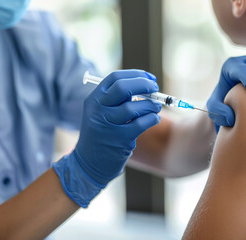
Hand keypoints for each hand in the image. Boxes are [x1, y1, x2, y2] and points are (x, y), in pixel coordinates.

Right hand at [53, 70, 161, 206]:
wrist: (89, 164)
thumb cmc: (102, 134)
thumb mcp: (101, 113)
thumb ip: (118, 99)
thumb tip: (146, 86)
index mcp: (94, 99)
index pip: (115, 78)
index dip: (136, 75)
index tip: (149, 78)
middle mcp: (98, 110)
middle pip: (123, 88)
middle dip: (143, 85)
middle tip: (155, 88)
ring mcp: (107, 125)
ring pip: (134, 107)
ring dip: (151, 105)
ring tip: (156, 107)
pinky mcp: (119, 139)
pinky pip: (141, 123)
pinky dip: (152, 118)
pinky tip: (154, 119)